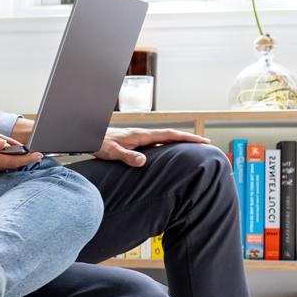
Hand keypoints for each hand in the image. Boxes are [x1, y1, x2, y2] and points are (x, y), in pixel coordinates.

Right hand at [0, 133, 42, 180]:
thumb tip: (3, 144)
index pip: (11, 161)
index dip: (26, 158)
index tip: (39, 154)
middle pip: (9, 165)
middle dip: (23, 158)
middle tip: (36, 152)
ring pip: (2, 167)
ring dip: (13, 160)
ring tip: (24, 153)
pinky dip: (2, 162)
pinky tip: (3, 157)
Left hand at [94, 127, 210, 167]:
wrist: (90, 137)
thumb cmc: (100, 143)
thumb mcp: (113, 152)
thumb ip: (128, 157)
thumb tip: (144, 161)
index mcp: (142, 136)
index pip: (169, 135)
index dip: (186, 138)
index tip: (202, 141)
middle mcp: (143, 135)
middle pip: (171, 136)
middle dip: (188, 140)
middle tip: (206, 144)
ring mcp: (140, 139)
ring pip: (164, 140)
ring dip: (179, 143)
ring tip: (193, 149)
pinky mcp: (136, 143)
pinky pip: (156, 144)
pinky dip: (167, 146)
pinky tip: (170, 154)